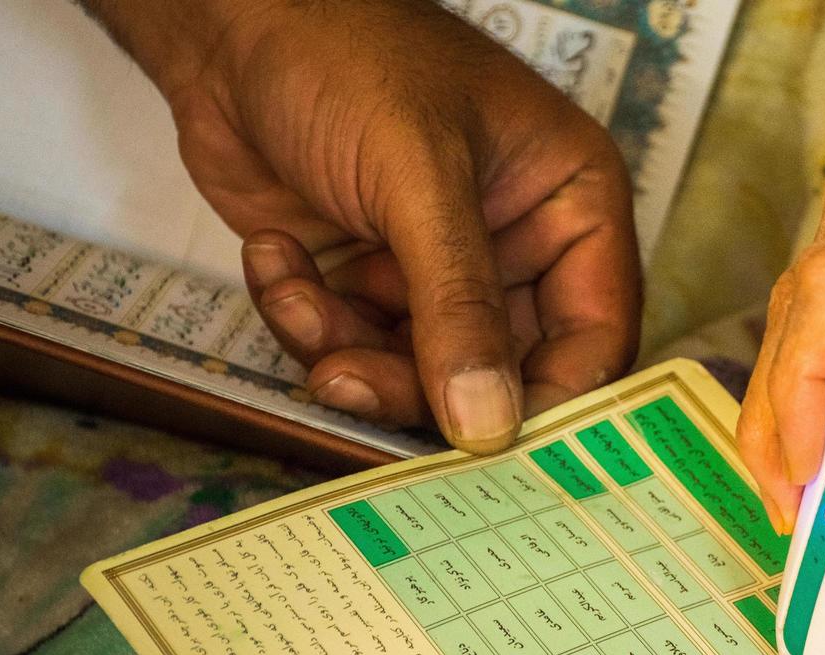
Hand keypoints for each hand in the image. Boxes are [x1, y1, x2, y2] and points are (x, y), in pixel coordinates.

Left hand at [89, 0, 639, 451]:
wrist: (229, 23)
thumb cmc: (349, 55)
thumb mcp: (418, 174)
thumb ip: (459, 305)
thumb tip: (491, 426)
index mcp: (571, 205)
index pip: (595, 334)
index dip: (551, 398)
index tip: (488, 443)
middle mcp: (519, 248)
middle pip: (502, 372)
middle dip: (417, 382)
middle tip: (347, 380)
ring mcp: (442, 272)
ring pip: (420, 373)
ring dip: (345, 351)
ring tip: (296, 295)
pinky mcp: (372, 285)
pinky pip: (355, 347)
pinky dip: (305, 319)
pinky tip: (275, 256)